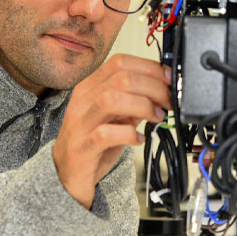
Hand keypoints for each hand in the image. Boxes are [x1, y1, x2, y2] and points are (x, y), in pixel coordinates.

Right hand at [52, 53, 171, 208]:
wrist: (67, 173)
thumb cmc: (94, 141)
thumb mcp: (117, 115)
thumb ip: (136, 100)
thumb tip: (165, 88)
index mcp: (91, 85)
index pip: (120, 62)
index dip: (150, 68)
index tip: (169, 79)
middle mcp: (83, 100)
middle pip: (121, 78)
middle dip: (153, 88)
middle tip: (168, 102)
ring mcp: (80, 122)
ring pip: (111, 99)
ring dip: (142, 106)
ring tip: (156, 118)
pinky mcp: (82, 147)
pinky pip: (105, 134)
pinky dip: (129, 134)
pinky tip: (138, 139)